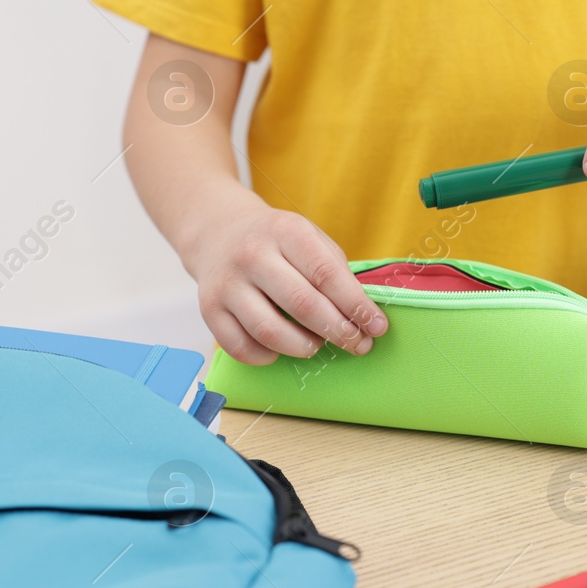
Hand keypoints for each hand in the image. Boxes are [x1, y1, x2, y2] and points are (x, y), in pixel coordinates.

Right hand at [185, 199, 388, 364]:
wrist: (219, 230)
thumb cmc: (276, 241)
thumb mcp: (308, 237)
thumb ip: (334, 270)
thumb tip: (362, 315)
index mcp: (286, 231)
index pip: (327, 274)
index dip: (356, 305)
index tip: (377, 327)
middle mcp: (252, 255)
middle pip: (302, 304)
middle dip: (338, 331)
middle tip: (357, 344)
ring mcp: (227, 283)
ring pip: (269, 331)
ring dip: (303, 347)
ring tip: (317, 345)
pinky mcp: (209, 309)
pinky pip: (240, 347)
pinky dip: (266, 357)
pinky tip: (280, 349)